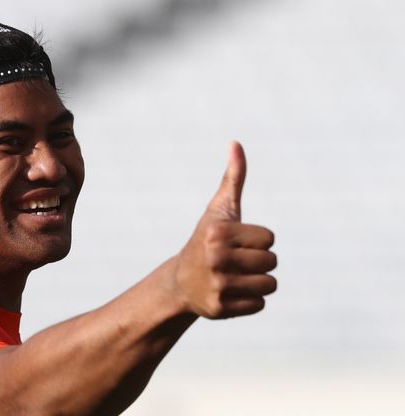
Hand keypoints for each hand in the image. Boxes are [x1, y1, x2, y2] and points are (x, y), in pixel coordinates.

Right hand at [173, 142, 276, 318]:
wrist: (180, 282)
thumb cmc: (206, 241)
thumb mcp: (218, 210)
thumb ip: (233, 179)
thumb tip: (236, 143)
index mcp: (217, 232)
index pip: (269, 239)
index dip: (257, 241)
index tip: (235, 243)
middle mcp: (215, 258)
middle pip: (272, 262)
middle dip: (259, 262)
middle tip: (234, 263)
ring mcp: (217, 285)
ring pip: (270, 285)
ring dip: (258, 283)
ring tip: (235, 278)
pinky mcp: (220, 308)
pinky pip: (260, 304)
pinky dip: (250, 301)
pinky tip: (230, 294)